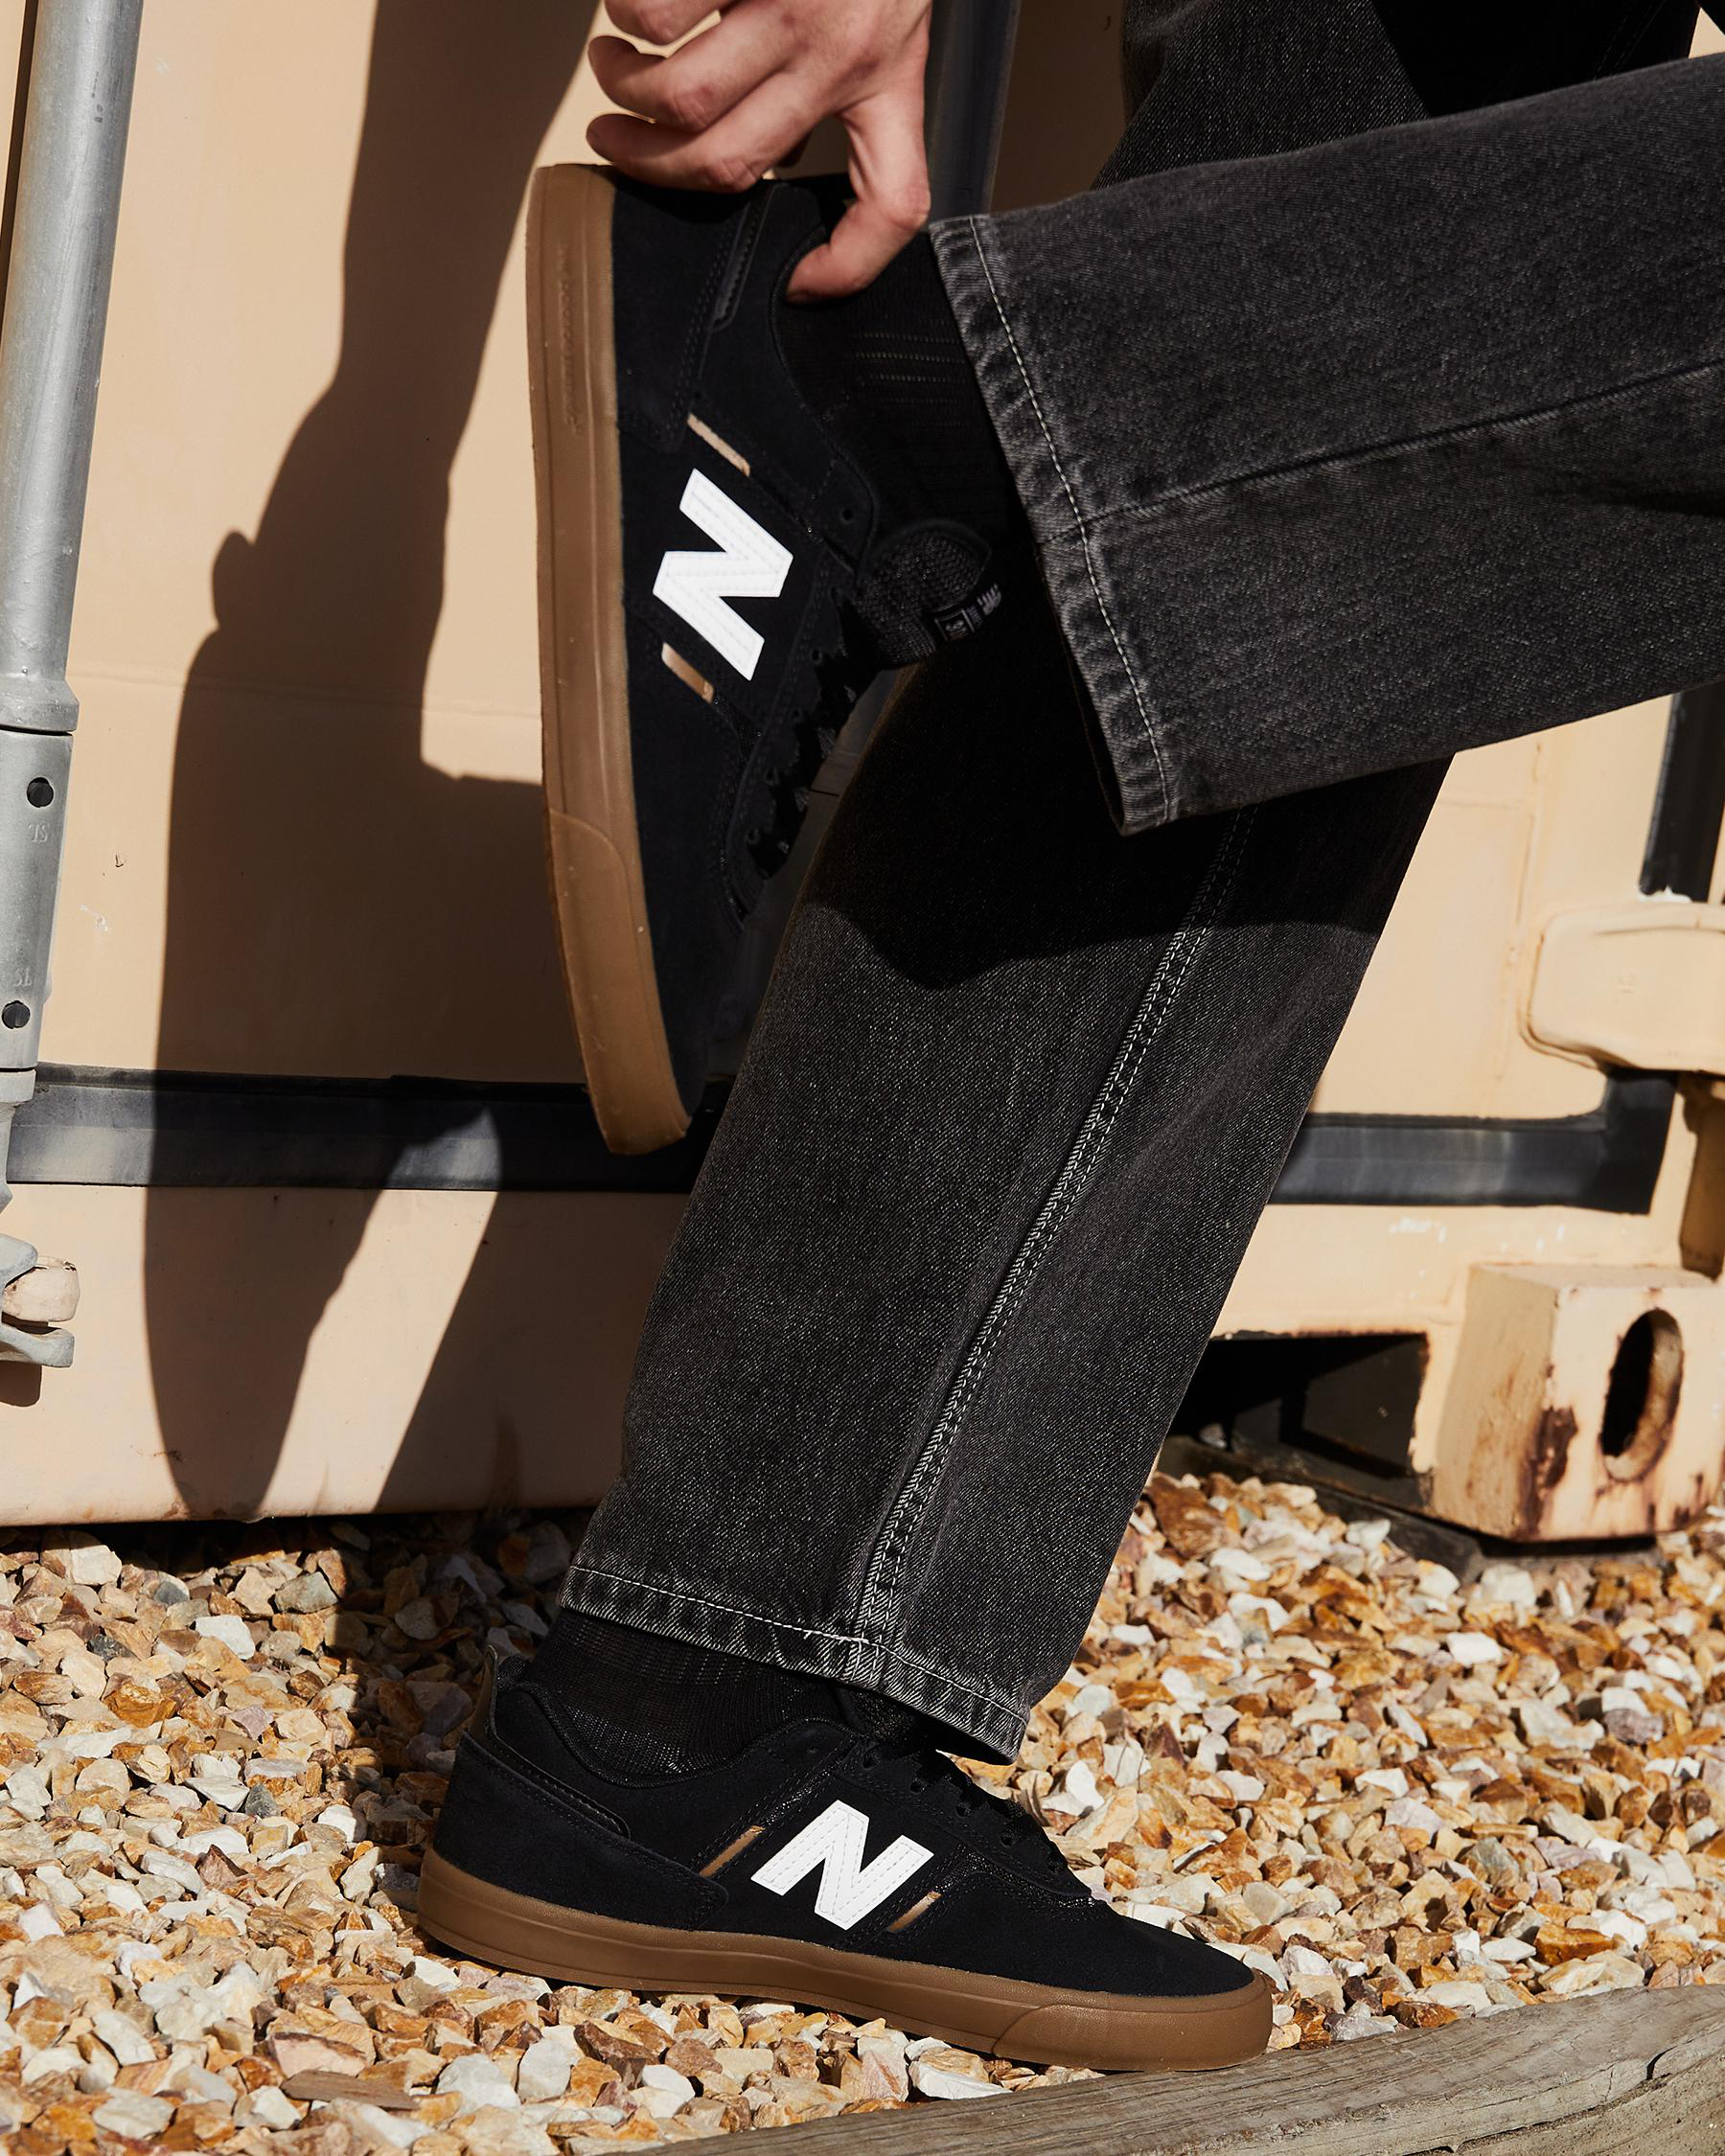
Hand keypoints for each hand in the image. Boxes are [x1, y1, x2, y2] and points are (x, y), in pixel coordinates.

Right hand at [587, 0, 932, 299]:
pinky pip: (654, 11)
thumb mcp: (886, 13)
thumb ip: (843, 82)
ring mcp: (790, 0)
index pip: (895, 200)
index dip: (851, 268)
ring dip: (623, 87)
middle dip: (651, 165)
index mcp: (886, 73)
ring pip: (678, 94)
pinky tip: (627, 5)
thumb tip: (756, 150)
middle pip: (728, 161)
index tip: (799, 286)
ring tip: (611, 64)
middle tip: (614, 139)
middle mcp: (843, 47)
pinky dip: (623, 16)